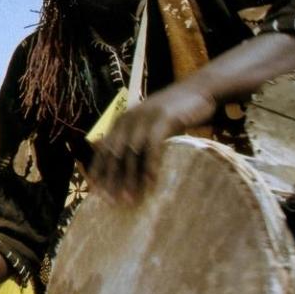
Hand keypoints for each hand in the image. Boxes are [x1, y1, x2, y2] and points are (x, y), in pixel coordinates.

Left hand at [89, 83, 216, 201]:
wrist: (199, 90)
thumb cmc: (174, 114)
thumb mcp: (149, 125)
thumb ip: (136, 140)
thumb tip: (124, 167)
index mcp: (122, 121)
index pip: (104, 149)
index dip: (98, 171)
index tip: (96, 192)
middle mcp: (129, 118)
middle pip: (114, 153)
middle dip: (111, 179)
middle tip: (111, 202)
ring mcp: (145, 117)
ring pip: (132, 153)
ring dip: (129, 179)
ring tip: (129, 200)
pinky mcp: (163, 118)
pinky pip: (153, 147)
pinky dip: (150, 167)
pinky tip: (150, 184)